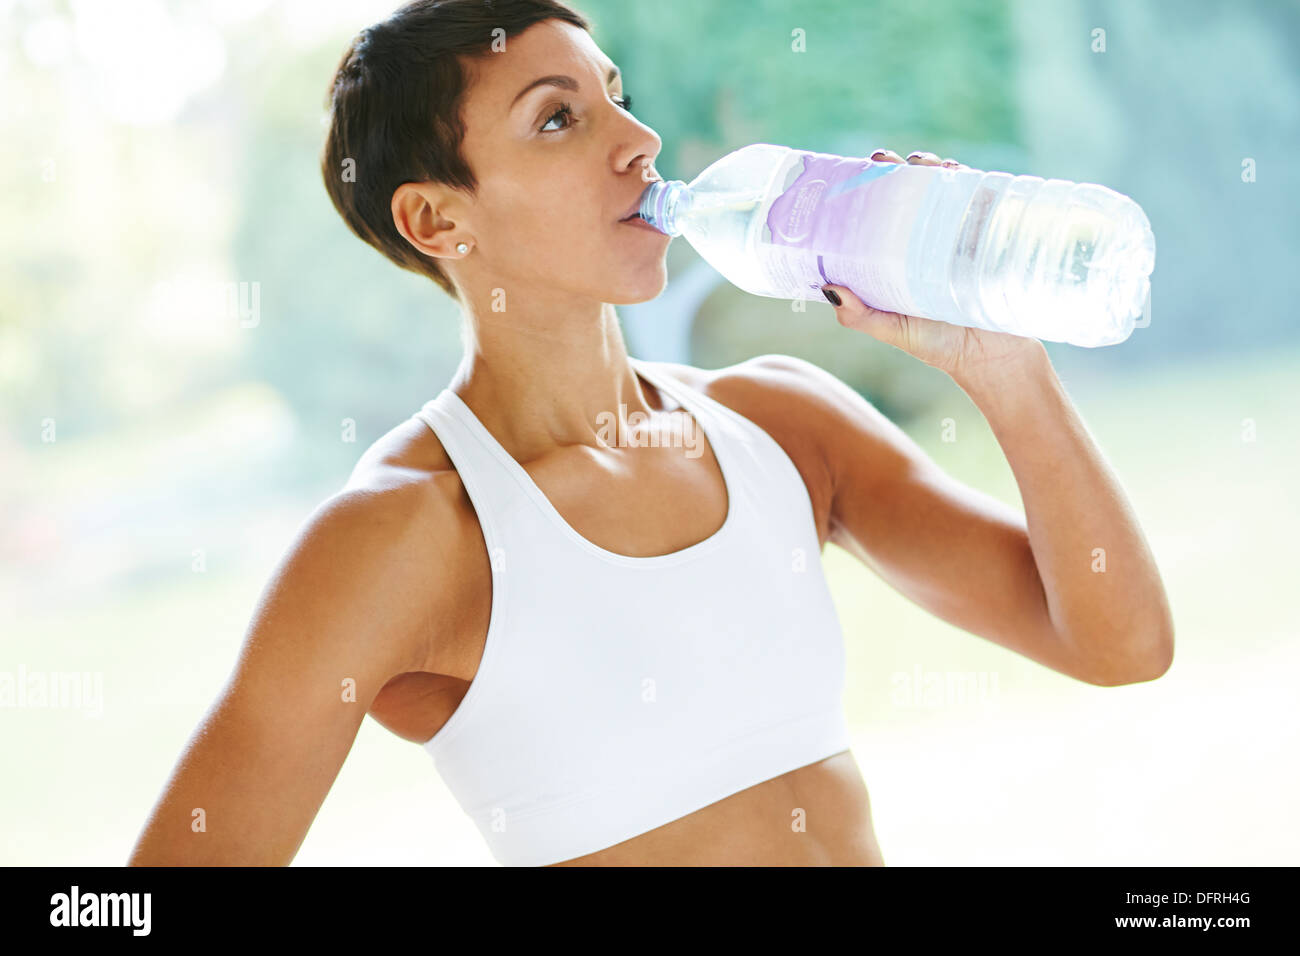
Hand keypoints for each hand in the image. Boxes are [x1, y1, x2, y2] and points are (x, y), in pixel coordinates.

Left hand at [820, 149, 1044, 379]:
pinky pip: (977, 198)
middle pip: (907, 193)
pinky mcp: (986, 235)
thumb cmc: (938, 345)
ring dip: (929, 167)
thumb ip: (860, 316)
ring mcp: (956, 234)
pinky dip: (967, 178)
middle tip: (881, 159)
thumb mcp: (892, 330)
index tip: (851, 173)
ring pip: (940, 189)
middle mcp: (924, 241)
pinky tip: (954, 170)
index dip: (865, 190)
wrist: (993, 358)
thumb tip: (827, 287)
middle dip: (894, 168)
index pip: (877, 215)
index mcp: (896, 257)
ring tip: (919, 163)